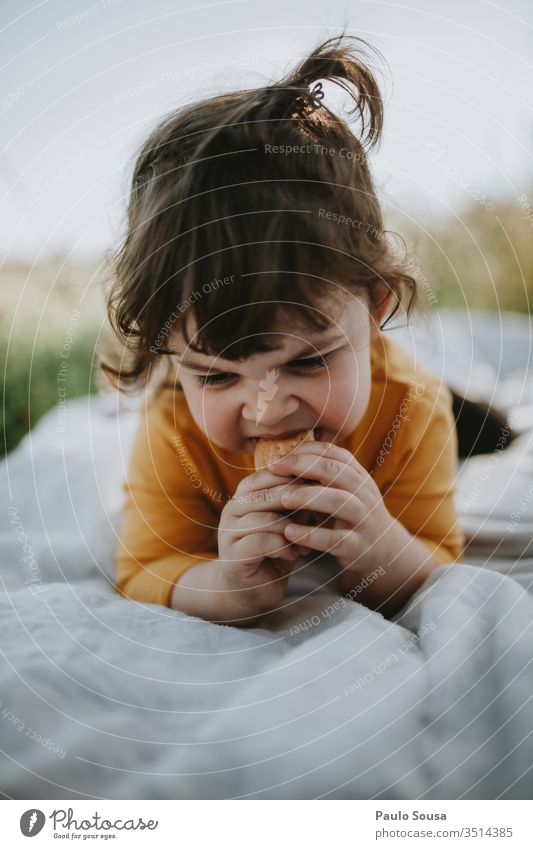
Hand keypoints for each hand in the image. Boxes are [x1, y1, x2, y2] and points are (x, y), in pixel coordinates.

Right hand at [217, 468, 311, 614]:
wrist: (252, 589)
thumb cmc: (274, 550)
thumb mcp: (289, 520)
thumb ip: (298, 502)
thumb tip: (322, 480)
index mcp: (245, 494)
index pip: (271, 473)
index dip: (298, 479)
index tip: (321, 489)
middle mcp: (232, 508)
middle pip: (268, 494)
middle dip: (298, 505)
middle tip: (317, 517)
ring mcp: (229, 532)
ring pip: (266, 518)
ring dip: (292, 530)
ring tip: (305, 542)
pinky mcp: (232, 556)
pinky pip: (262, 542)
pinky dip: (284, 547)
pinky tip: (294, 554)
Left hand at [267, 441, 399, 575]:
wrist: (385, 550)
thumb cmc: (351, 515)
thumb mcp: (342, 491)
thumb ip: (320, 476)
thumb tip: (280, 458)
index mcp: (357, 475)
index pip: (332, 453)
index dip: (303, 451)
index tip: (275, 458)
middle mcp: (364, 493)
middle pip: (334, 471)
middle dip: (302, 466)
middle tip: (273, 470)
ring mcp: (363, 519)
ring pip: (338, 501)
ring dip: (308, 497)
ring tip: (283, 499)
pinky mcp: (357, 546)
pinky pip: (335, 539)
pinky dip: (311, 535)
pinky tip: (289, 532)